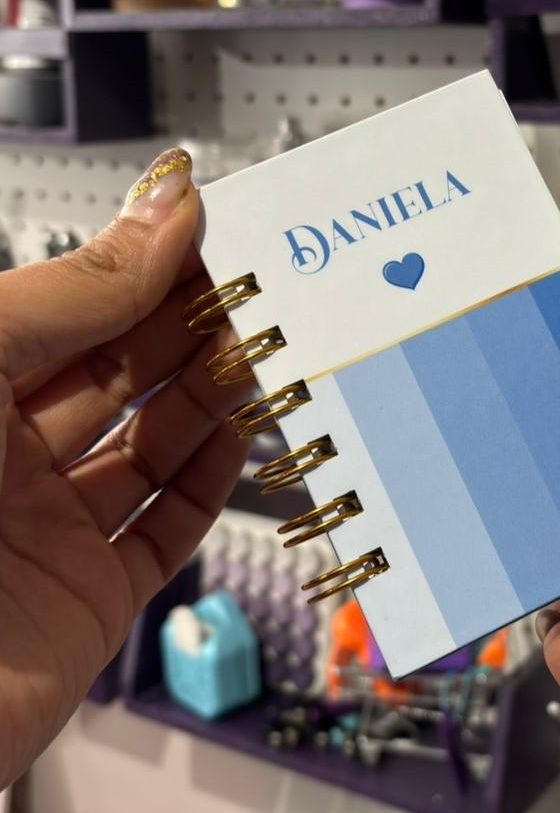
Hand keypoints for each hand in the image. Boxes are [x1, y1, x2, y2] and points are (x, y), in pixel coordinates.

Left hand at [0, 150, 248, 788]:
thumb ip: (78, 290)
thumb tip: (167, 212)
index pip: (70, 312)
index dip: (140, 272)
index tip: (210, 238)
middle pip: (118, 376)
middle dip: (188, 331)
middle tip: (252, 297)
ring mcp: (46, 531)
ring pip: (152, 449)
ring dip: (212, 401)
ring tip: (261, 356)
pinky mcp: (86, 600)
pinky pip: (167, 533)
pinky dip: (212, 486)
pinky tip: (241, 438)